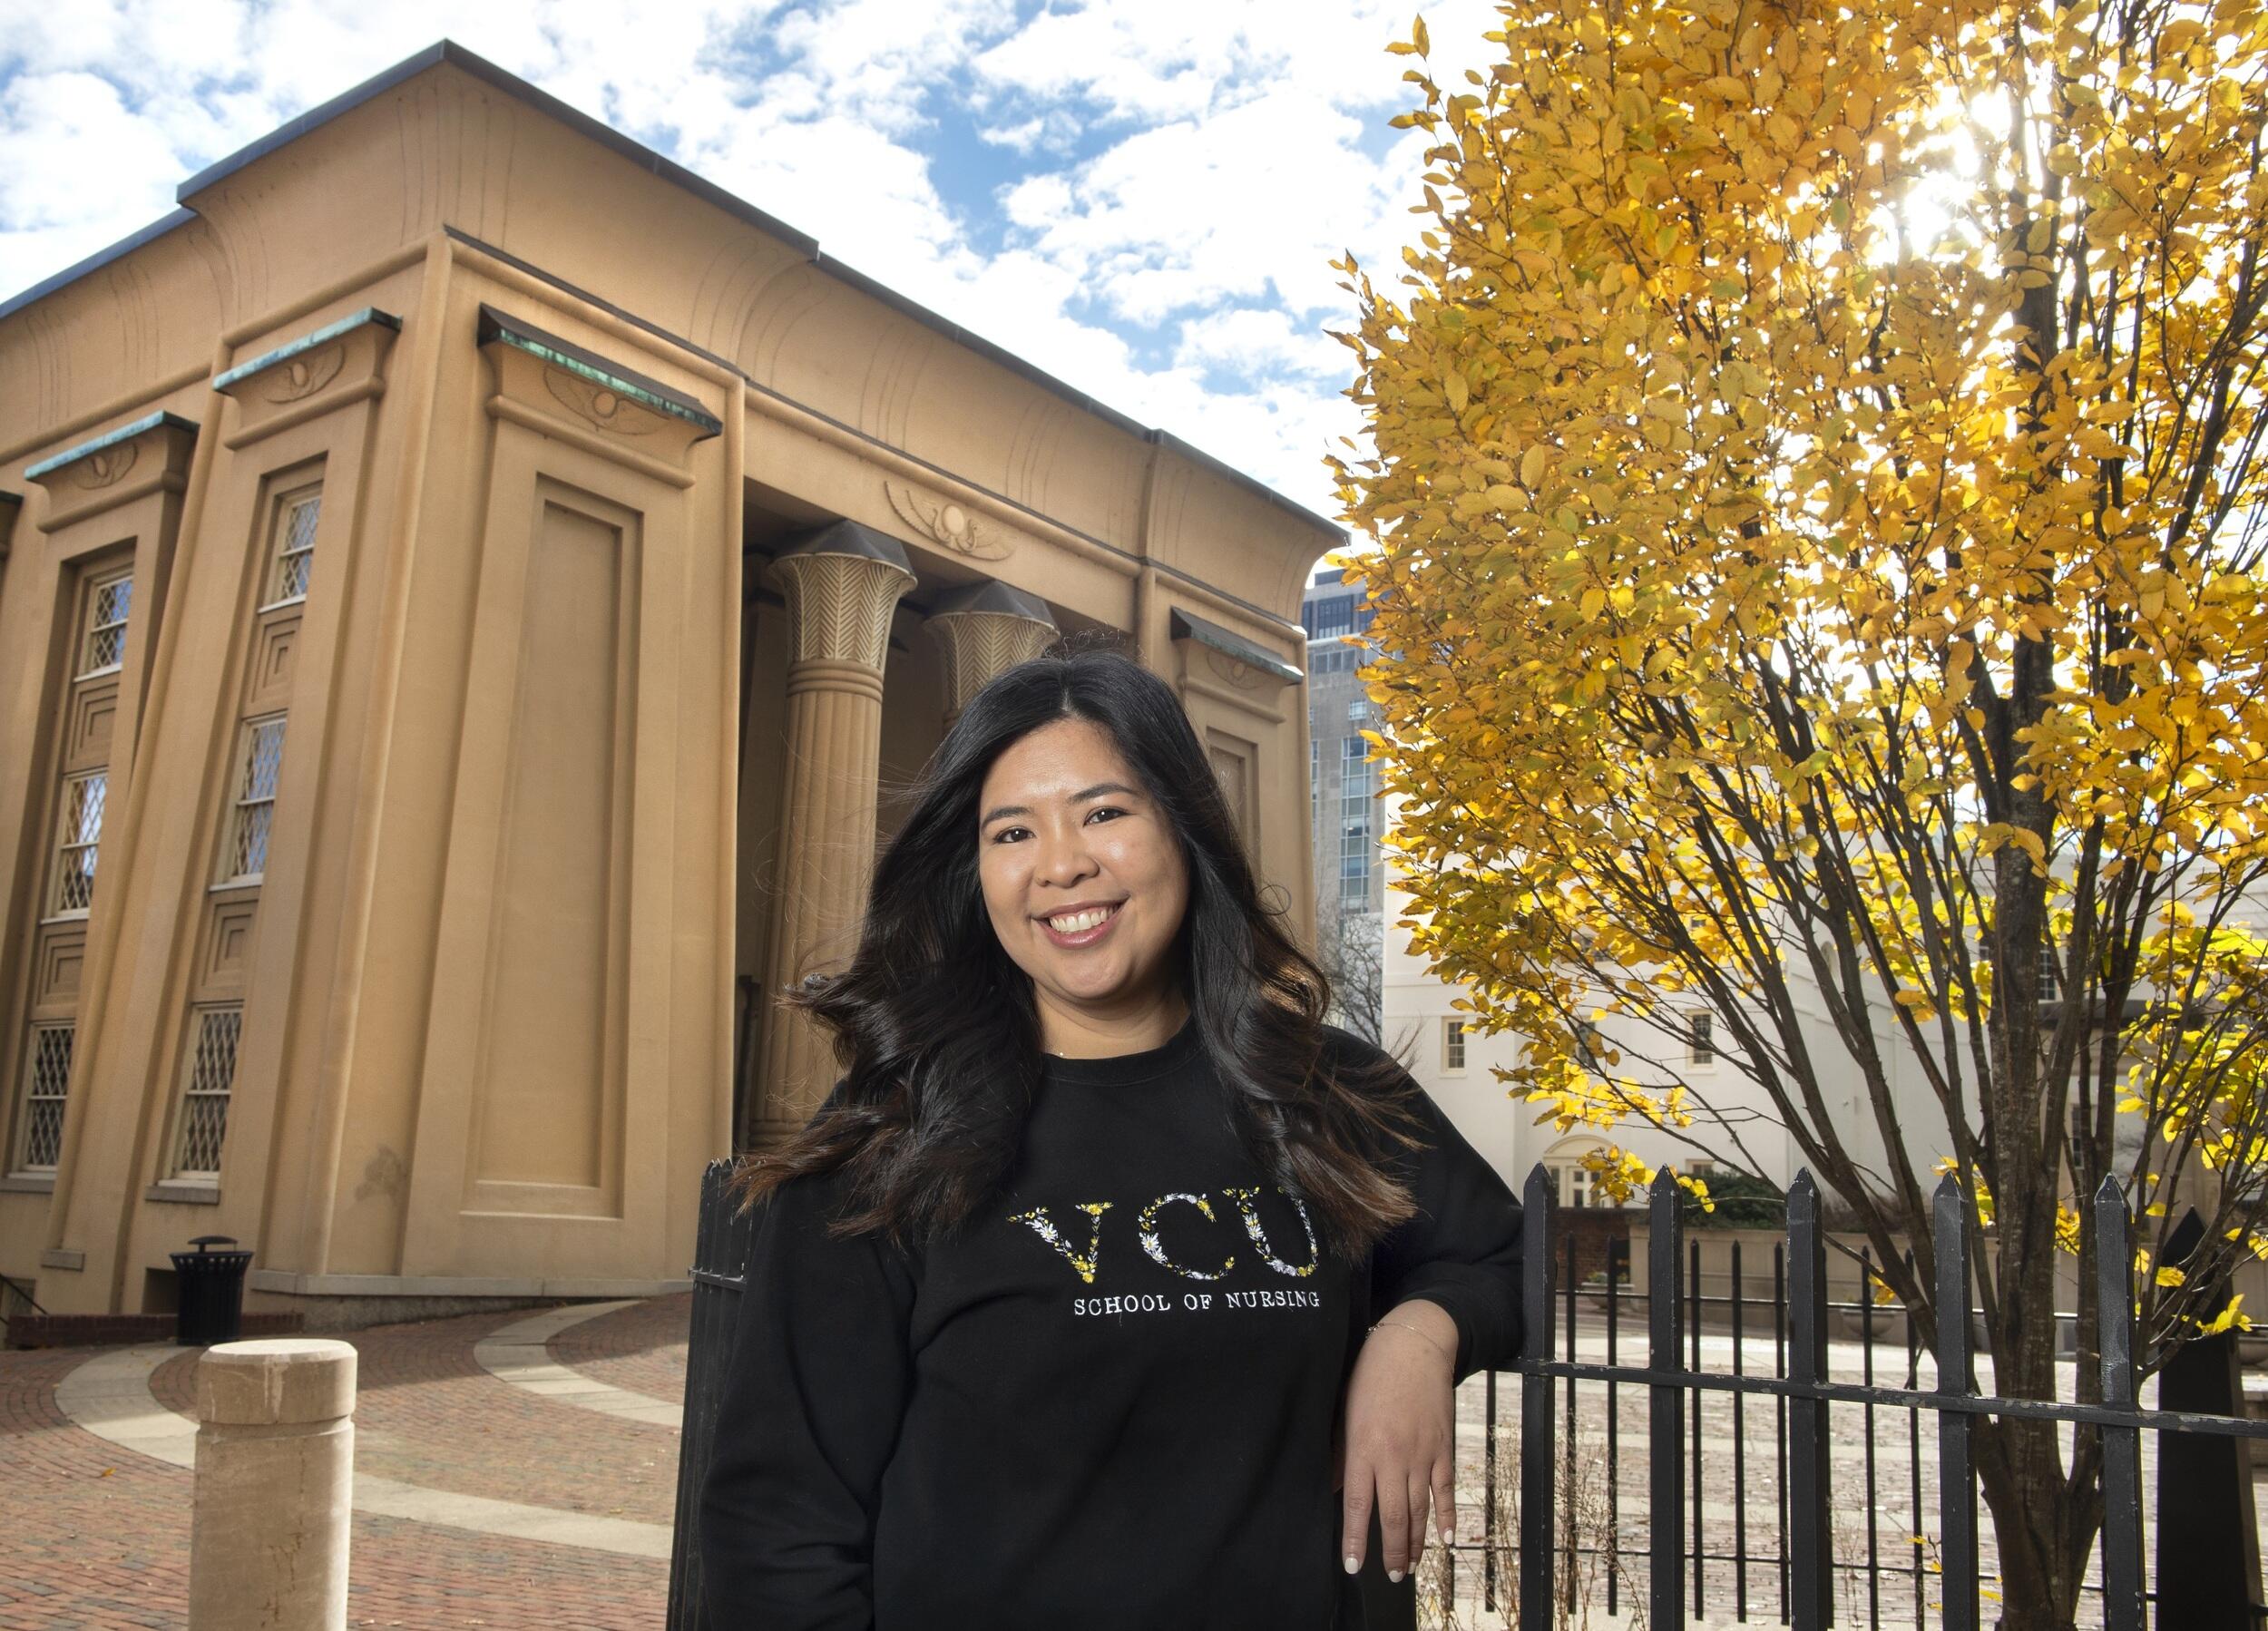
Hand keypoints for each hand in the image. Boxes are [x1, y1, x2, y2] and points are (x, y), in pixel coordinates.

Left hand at [1333, 1299, 1458, 1583]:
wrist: (1413, 1347)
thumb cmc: (1370, 1376)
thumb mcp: (1345, 1412)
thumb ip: (1342, 1454)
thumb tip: (1339, 1489)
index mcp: (1365, 1447)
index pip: (1359, 1504)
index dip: (1356, 1538)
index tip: (1354, 1565)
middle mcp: (1395, 1456)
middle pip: (1394, 1515)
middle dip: (1393, 1550)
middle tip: (1392, 1576)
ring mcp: (1423, 1453)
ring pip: (1420, 1508)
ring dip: (1417, 1541)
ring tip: (1411, 1565)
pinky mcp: (1443, 1447)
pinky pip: (1445, 1490)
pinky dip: (1446, 1517)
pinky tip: (1445, 1540)